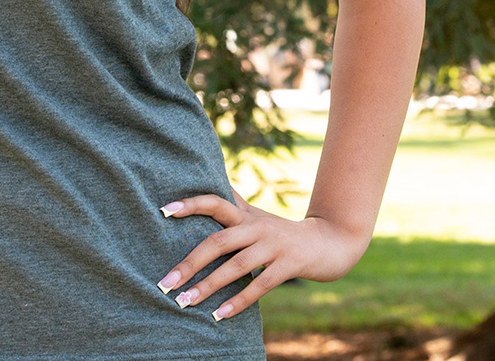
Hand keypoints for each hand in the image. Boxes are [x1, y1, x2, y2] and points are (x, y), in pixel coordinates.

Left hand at [155, 194, 366, 321]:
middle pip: (218, 241)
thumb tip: (212, 180)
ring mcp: (274, 246)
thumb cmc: (283, 231)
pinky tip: (219, 314)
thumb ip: (234, 204)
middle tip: (165, 282)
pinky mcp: (289, 266)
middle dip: (189, 263)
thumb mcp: (258, 216)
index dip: (191, 204)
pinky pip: (260, 285)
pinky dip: (239, 301)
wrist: (330, 241)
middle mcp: (257, 227)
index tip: (164, 211)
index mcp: (246, 216)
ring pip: (235, 266)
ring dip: (208, 286)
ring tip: (184, 302)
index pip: (215, 203)